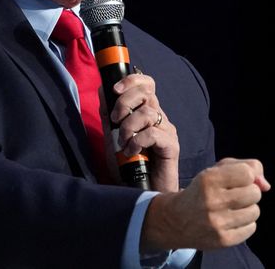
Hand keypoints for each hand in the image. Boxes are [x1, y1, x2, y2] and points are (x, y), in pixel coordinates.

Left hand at [108, 73, 179, 191]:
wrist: (140, 194)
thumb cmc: (128, 167)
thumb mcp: (112, 137)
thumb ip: (108, 114)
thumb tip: (103, 88)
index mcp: (147, 112)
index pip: (147, 84)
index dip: (132, 80)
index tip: (114, 89)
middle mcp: (160, 118)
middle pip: (147, 92)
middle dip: (125, 102)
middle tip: (115, 120)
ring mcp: (167, 131)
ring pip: (147, 113)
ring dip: (127, 127)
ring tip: (123, 144)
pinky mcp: (171, 146)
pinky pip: (152, 133)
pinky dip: (137, 141)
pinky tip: (131, 153)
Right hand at [140, 158, 269, 250]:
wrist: (177, 220)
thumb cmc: (202, 190)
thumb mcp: (217, 170)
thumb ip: (246, 166)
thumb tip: (266, 185)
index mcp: (208, 179)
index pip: (248, 173)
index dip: (247, 175)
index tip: (237, 179)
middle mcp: (212, 201)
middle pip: (254, 193)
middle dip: (248, 192)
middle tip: (233, 195)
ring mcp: (218, 223)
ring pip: (255, 211)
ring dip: (247, 209)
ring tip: (232, 209)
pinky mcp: (223, 240)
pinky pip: (251, 228)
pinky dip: (245, 224)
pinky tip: (230, 221)